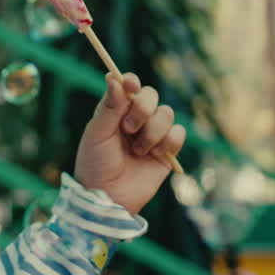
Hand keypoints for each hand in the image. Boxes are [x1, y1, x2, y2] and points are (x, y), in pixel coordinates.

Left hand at [73, 72, 186, 215]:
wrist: (108, 198)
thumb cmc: (95, 164)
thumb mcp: (97, 134)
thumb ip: (109, 106)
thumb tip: (113, 77)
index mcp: (115, 110)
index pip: (129, 86)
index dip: (132, 82)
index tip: (131, 86)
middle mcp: (135, 119)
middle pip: (151, 95)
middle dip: (142, 110)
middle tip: (129, 129)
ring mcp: (152, 133)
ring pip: (166, 113)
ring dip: (152, 131)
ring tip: (138, 150)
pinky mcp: (167, 150)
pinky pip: (179, 133)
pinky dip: (169, 141)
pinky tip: (155, 154)